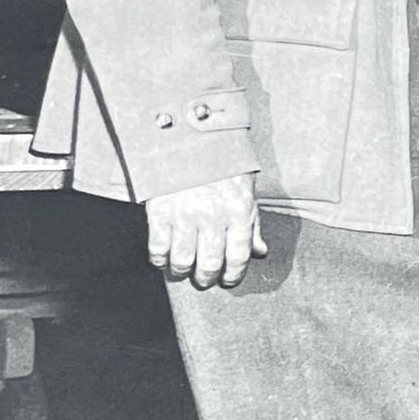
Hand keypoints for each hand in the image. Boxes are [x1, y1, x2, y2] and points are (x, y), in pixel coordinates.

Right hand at [146, 173, 266, 289]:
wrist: (190, 139)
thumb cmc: (222, 167)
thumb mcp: (246, 192)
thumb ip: (253, 225)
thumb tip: (260, 253)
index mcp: (239, 211)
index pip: (239, 256)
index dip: (234, 275)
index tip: (227, 281)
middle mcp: (213, 215)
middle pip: (210, 264)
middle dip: (207, 279)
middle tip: (203, 281)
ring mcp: (185, 214)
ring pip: (183, 260)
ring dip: (182, 273)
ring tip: (182, 272)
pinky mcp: (160, 211)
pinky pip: (158, 247)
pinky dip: (159, 260)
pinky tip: (163, 259)